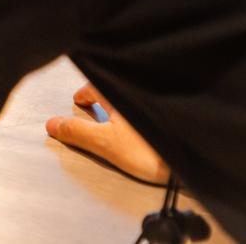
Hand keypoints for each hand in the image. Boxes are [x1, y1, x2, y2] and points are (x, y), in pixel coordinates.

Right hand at [46, 83, 169, 184]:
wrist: (194, 161)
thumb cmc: (152, 150)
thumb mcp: (105, 143)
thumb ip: (77, 132)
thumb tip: (51, 123)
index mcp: (121, 94)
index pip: (96, 86)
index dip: (85, 94)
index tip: (79, 100)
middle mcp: (141, 94)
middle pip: (116, 90)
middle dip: (104, 96)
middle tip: (95, 105)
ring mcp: (158, 105)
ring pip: (135, 99)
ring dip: (124, 104)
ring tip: (118, 116)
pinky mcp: (173, 117)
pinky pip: (152, 109)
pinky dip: (143, 113)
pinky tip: (144, 127)